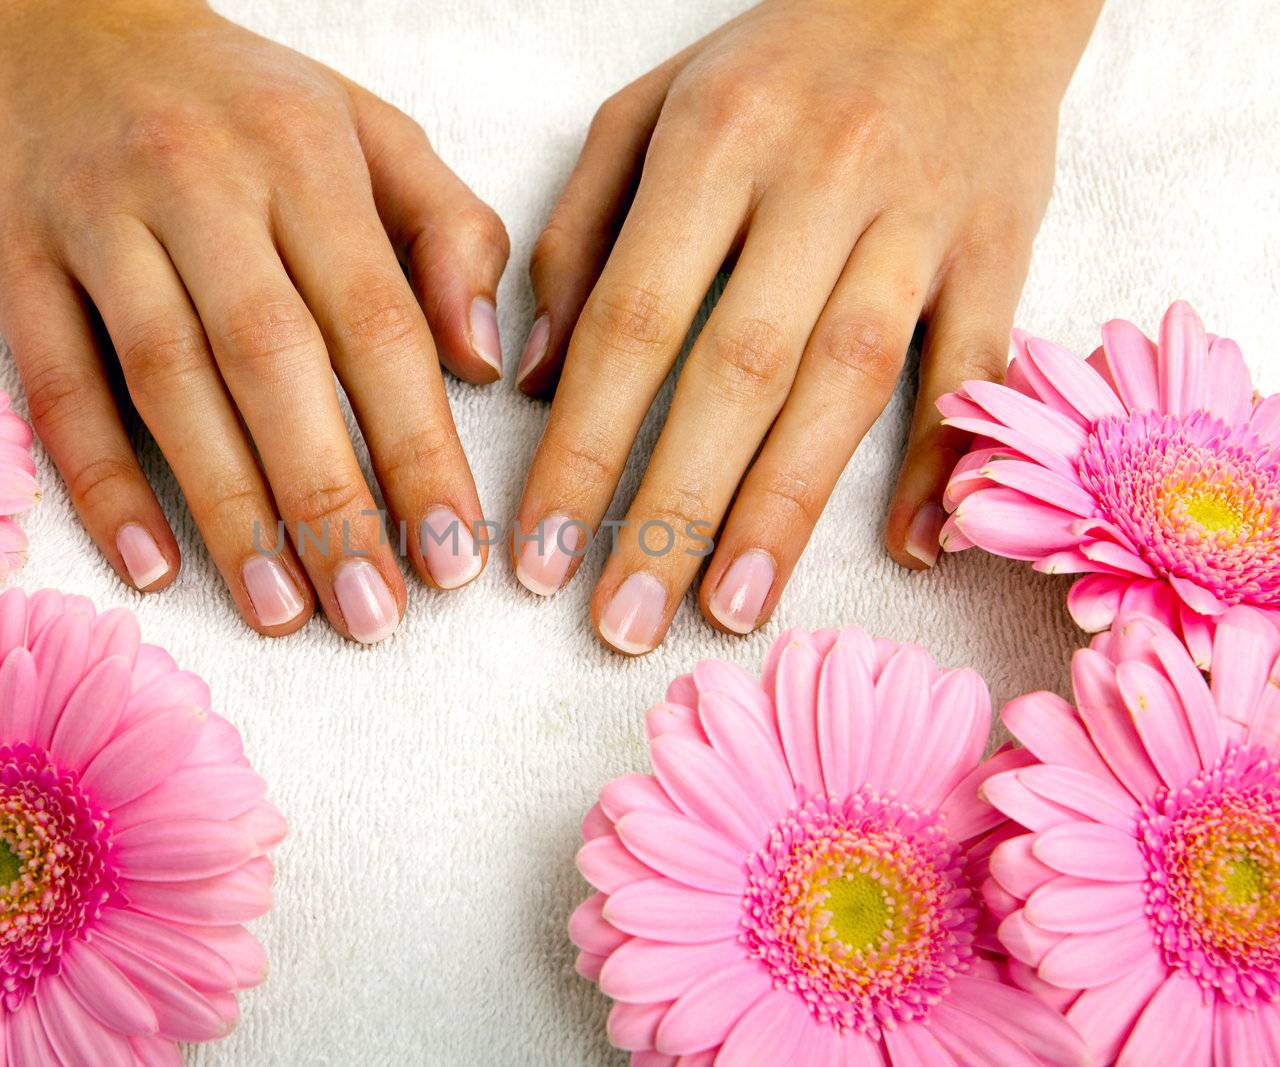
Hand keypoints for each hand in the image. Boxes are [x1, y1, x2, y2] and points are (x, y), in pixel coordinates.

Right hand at [0, 0, 508, 642]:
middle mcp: (200, 185)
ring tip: (284, 611)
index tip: (456, 553)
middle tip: (375, 616)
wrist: (62, 12)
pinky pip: (56, 385)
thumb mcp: (369, 131)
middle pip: (272, 362)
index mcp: (305, 156)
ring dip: (227, 509)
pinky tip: (152, 569)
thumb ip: (449, 233)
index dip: (420, 445)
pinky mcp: (12, 259)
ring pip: (166, 383)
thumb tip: (485, 364)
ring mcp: (96, 221)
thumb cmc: (241, 99)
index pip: (378, 321)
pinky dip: (98, 483)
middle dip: (329, 500)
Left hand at [512, 0, 1099, 652]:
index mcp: (717, 145)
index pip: (633, 321)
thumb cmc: (780, 65)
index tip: (538, 552)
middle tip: (622, 625)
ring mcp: (920, 218)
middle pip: (738, 372)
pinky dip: (947, 456)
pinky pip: (972, 363)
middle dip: (673, 510)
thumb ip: (580, 238)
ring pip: (846, 383)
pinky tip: (912, 548)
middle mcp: (821, 181)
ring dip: (787, 510)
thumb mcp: (649, 113)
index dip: (583, 448)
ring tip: (730, 611)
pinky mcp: (1001, 246)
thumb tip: (538, 379)